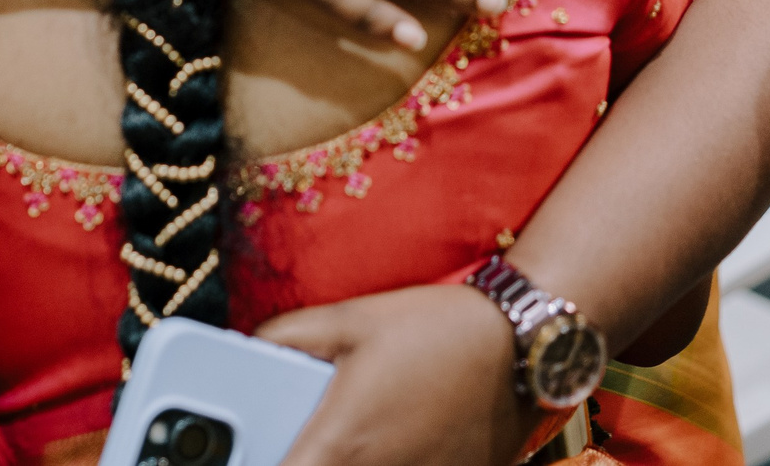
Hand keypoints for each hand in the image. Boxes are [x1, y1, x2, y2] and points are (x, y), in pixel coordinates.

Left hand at [258, 285, 531, 465]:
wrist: (522, 349)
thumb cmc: (437, 329)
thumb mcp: (350, 318)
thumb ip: (287, 336)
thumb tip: (251, 351)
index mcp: (340, 442)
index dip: (257, 462)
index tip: (247, 450)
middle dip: (300, 457)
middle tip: (293, 436)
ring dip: (343, 462)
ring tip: (345, 433)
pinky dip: (382, 463)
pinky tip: (391, 438)